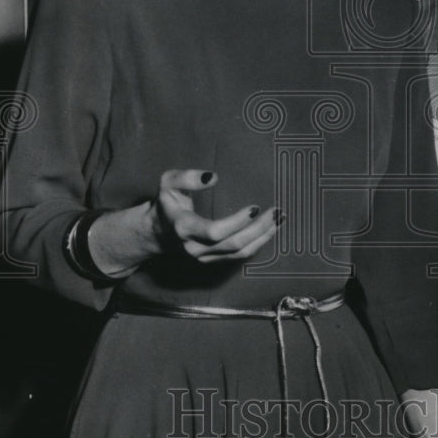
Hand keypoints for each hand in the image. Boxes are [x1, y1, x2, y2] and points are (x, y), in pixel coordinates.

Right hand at [149, 168, 279, 263]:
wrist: (157, 232)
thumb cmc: (166, 203)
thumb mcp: (168, 183)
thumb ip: (187, 177)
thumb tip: (213, 177)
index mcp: (184, 227)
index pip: (215, 231)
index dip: (237, 222)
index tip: (254, 207)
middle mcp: (194, 247)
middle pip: (233, 244)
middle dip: (258, 229)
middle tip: (277, 211)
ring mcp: (204, 257)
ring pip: (239, 253)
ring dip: (263, 237)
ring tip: (279, 220)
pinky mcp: (212, 261)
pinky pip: (239, 256)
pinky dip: (258, 244)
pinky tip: (270, 230)